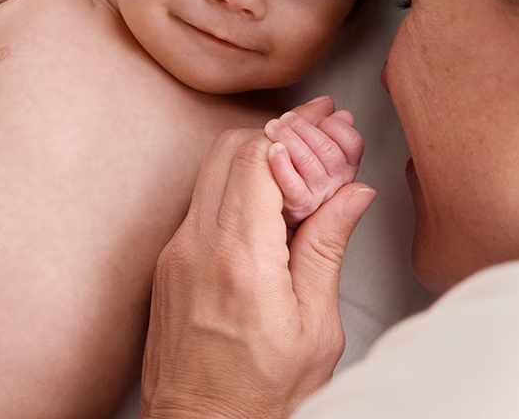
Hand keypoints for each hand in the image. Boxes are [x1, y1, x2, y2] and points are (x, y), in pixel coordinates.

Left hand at [141, 99, 377, 418]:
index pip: (259, 157)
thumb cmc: (258, 398)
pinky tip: (273, 203)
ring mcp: (175, 255)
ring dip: (257, 156)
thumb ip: (327, 249)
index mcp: (241, 261)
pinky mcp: (168, 267)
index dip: (298, 132)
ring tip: (304, 166)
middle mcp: (197, 249)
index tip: (331, 126)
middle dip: (280, 132)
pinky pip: (202, 204)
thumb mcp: (315, 328)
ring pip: (212, 172)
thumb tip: (351, 194)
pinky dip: (237, 187)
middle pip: (231, 149)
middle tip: (322, 133)